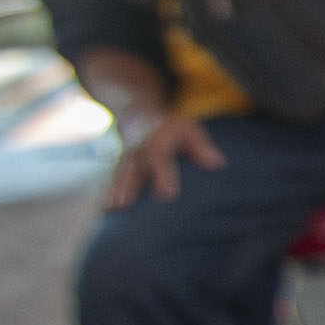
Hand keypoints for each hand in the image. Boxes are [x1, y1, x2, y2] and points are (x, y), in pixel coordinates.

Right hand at [107, 108, 224, 206]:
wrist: (139, 114)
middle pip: (134, 170)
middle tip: (125, 204)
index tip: (167, 194)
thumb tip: (217, 163)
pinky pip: (113, 179)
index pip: (159, 159)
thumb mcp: (188, 129)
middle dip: (130, 186)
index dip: (162, 176)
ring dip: (116, 191)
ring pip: (120, 176)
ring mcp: (126, 159)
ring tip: (112, 208)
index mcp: (157, 142)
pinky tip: (107, 210)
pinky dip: (109, 192)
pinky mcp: (120, 166)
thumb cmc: (171, 127)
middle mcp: (138, 151)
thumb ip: (200, 146)